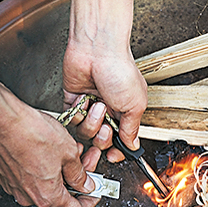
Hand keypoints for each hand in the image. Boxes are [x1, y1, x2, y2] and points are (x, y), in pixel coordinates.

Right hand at [0, 72, 101, 206]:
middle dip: (77, 177)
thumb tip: (85, 184)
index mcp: (47, 197)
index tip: (95, 190)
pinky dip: (43, 166)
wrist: (2, 118)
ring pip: (45, 183)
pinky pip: (30, 176)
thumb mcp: (68, 152)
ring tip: (69, 148)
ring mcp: (15, 186)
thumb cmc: (31, 133)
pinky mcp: (5, 174)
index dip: (90, 200)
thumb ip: (79, 173)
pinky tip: (50, 148)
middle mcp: (28, 196)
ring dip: (61, 169)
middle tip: (87, 158)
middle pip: (61, 194)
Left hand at [62, 0, 146, 162]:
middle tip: (105, 129)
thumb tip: (133, 146)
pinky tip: (85, 100)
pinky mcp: (74, 101)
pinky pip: (71, 120)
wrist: (98, 51)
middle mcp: (107, 111)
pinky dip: (78, 113)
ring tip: (97, 106)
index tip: (113, 155)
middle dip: (102, 139)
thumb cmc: (120, 71)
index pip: (119, 141)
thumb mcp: (135, 105)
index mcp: (125, 113)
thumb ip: (132, 129)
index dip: (116, 151)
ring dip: (91, 123)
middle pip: (100, 141)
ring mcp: (90, 107)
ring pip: (85, 133)